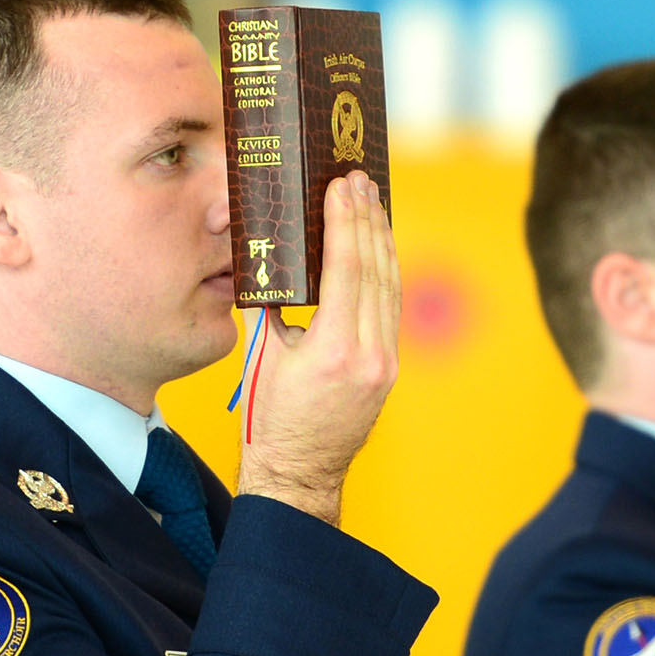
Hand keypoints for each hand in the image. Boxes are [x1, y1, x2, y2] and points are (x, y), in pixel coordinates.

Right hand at [236, 171, 398, 525]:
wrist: (298, 474)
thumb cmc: (270, 420)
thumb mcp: (263, 358)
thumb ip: (272, 307)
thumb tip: (273, 260)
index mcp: (332, 350)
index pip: (346, 269)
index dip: (345, 222)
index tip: (342, 186)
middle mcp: (368, 356)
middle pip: (375, 271)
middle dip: (367, 221)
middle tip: (360, 181)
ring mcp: (385, 364)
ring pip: (390, 287)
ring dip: (382, 241)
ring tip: (373, 203)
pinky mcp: (389, 370)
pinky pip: (391, 309)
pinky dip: (385, 272)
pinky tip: (379, 249)